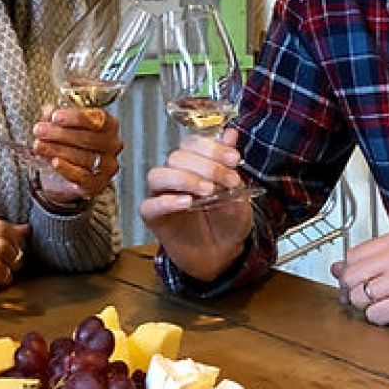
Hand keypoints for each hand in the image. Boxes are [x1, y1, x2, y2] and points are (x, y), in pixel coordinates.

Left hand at [30, 104, 121, 202]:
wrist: (69, 174)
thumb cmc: (70, 144)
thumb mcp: (63, 126)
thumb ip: (56, 117)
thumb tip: (48, 111)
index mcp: (109, 125)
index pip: (98, 118)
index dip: (76, 117)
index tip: (55, 116)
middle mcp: (113, 145)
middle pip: (89, 138)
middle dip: (61, 134)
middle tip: (40, 130)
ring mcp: (107, 166)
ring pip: (84, 157)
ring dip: (58, 150)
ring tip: (39, 146)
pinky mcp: (98, 184)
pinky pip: (83, 176)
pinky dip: (67, 169)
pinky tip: (55, 162)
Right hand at [139, 128, 252, 280]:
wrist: (225, 255)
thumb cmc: (228, 222)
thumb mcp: (239, 192)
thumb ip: (230, 165)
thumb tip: (231, 133)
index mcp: (193, 165)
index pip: (192, 143)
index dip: (212, 147)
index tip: (234, 159)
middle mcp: (174, 176)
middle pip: (177, 156)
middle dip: (206, 165)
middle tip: (228, 181)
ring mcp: (162, 196)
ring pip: (157, 175)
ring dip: (183, 178)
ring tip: (207, 191)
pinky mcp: (154, 218)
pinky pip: (149, 205)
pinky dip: (167, 201)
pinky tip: (187, 203)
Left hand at [330, 227, 388, 328]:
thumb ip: (376, 258)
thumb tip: (337, 268)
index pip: (353, 255)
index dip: (349, 273)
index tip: (352, 283)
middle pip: (351, 276)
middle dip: (353, 293)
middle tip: (365, 300)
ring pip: (360, 298)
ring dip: (369, 308)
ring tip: (387, 306)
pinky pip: (374, 315)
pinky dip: (381, 319)